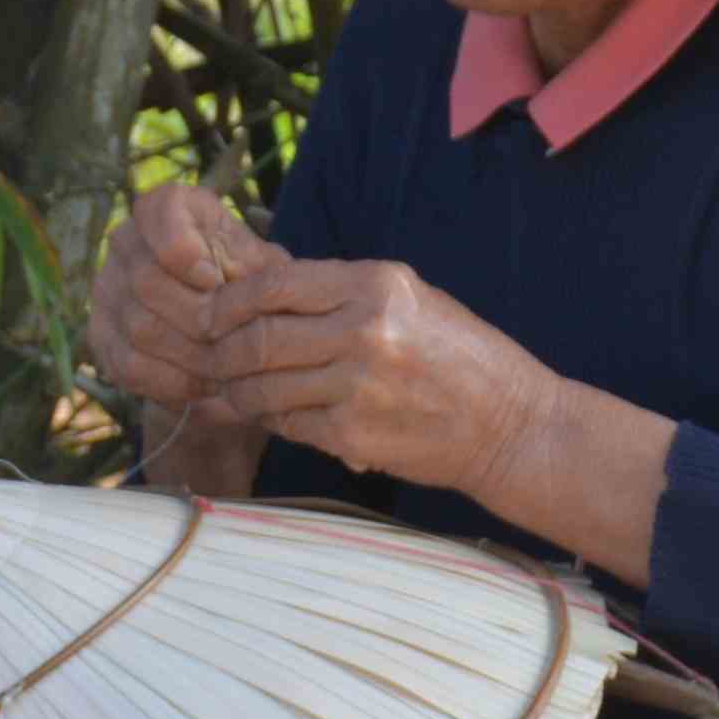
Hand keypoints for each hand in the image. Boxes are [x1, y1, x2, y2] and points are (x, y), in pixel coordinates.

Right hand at [88, 181, 269, 415]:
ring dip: (191, 356)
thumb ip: (254, 271)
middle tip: (236, 342)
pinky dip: (172, 382)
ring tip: (230, 371)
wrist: (233, 331)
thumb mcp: (267, 272)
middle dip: (199, 319)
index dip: (182, 247)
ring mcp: (106, 288)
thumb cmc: (255, 290)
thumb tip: (234, 288)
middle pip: (148, 281)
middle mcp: (127, 241)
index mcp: (170, 208)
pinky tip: (205, 387)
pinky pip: (129, 365)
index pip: (159, 210)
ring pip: (139, 328)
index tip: (216, 280)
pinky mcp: (100, 335)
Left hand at [188, 252, 568, 496]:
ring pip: (263, 386)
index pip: (274, 284)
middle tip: (208, 357)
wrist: (511, 426)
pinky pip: (288, 425)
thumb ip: (341, 294)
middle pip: (258, 337)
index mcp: (376, 284)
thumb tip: (261, 296)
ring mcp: (357, 385)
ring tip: (228, 391)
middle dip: (221, 351)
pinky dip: (269, 421)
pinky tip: (266, 416)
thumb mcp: (409, 300)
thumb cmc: (460, 358)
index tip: (211, 313)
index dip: (229, 301)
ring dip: (235, 391)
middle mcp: (364, 329)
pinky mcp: (353, 434)